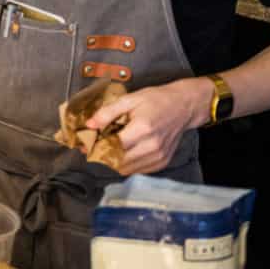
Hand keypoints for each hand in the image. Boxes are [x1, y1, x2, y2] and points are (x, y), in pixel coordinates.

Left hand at [86, 77, 213, 175]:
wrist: (183, 106)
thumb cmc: (156, 100)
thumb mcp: (130, 99)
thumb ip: (108, 112)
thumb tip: (90, 124)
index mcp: (143, 128)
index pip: (113, 145)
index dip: (97, 146)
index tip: (86, 144)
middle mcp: (152, 146)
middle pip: (118, 160)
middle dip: (102, 155)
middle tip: (93, 147)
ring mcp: (158, 156)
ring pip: (126, 169)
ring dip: (113, 161)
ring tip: (106, 149)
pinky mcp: (162, 162)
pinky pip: (137, 170)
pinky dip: (126, 164)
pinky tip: (122, 153)